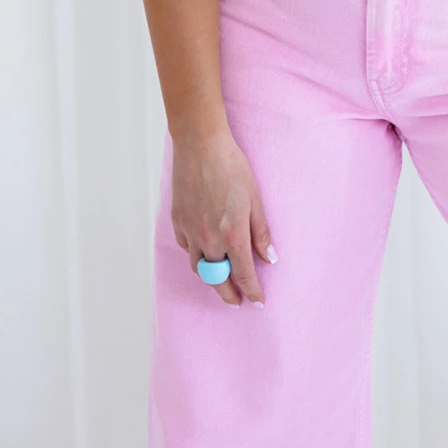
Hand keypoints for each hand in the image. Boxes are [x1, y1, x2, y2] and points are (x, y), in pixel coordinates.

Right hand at [170, 121, 276, 305]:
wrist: (200, 145)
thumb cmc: (232, 167)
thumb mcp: (255, 198)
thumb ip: (261, 232)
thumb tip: (269, 258)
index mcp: (232, 235)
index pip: (243, 274)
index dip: (252, 291)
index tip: (258, 302)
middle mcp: (209, 239)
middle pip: (217, 279)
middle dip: (228, 294)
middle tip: (236, 301)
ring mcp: (190, 231)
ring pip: (198, 267)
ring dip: (210, 276)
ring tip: (220, 279)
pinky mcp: (177, 221)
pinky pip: (186, 247)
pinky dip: (196, 253)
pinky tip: (203, 249)